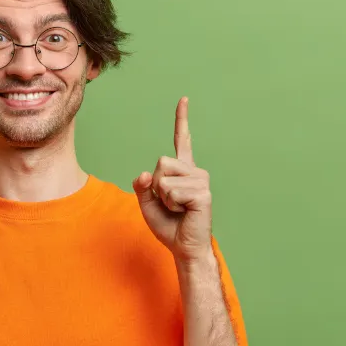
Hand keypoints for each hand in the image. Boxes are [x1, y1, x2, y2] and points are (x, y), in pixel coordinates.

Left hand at [133, 97, 212, 261]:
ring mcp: (201, 180)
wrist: (183, 246)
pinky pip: (172, 192)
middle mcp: (194, 171)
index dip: (182, 119)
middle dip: (157, 186)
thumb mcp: (147, 203)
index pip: (182, 140)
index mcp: (182, 170)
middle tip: (170, 203)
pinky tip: (185, 212)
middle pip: (161, 162)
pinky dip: (172, 205)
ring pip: (164, 179)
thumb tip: (146, 173)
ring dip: (164, 198)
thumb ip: (142, 185)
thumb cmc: (168, 224)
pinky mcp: (203, 193)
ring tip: (178, 208)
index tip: (184, 99)